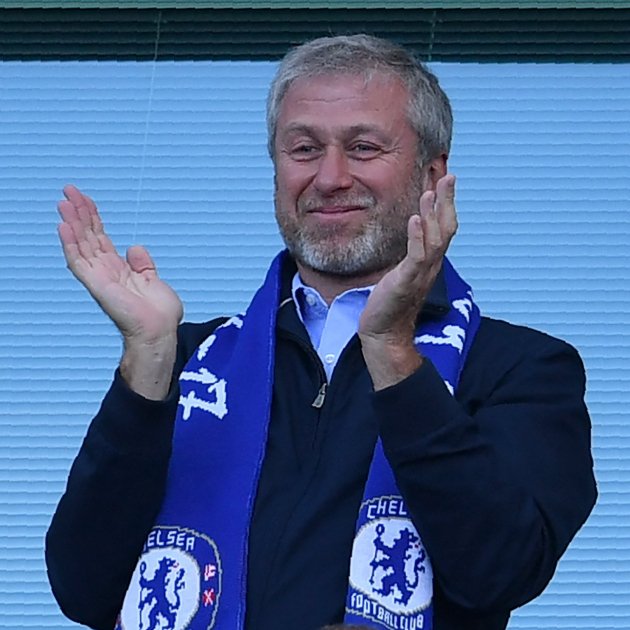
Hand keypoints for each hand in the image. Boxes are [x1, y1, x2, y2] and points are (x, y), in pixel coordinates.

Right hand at [57, 185, 183, 397]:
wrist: (160, 331)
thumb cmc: (159, 313)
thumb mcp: (153, 279)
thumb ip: (143, 263)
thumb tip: (134, 247)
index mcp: (118, 269)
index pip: (100, 237)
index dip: (92, 218)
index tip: (84, 199)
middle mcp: (105, 271)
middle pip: (87, 236)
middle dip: (78, 213)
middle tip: (68, 190)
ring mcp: (99, 277)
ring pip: (80, 244)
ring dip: (72, 222)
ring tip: (64, 201)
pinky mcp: (96, 284)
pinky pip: (79, 261)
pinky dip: (70, 244)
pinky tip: (64, 227)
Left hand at [358, 174, 456, 388]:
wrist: (384, 333)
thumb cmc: (390, 303)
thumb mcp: (403, 272)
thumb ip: (411, 254)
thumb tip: (411, 235)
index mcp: (430, 262)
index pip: (444, 228)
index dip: (446, 204)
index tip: (444, 180)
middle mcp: (430, 266)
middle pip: (446, 229)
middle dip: (448, 202)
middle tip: (449, 176)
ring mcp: (420, 274)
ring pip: (435, 240)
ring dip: (433, 214)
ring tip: (431, 191)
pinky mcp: (406, 282)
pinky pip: (416, 257)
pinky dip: (416, 237)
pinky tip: (414, 219)